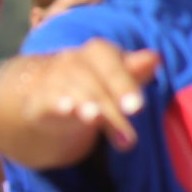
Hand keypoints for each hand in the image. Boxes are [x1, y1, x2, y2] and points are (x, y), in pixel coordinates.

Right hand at [20, 41, 160, 151]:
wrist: (44, 93)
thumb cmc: (92, 85)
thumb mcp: (114, 79)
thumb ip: (134, 71)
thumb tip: (155, 58)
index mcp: (96, 54)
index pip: (110, 60)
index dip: (123, 82)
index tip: (137, 109)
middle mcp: (73, 62)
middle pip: (92, 80)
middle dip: (109, 105)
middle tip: (127, 137)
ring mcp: (52, 79)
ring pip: (71, 89)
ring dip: (85, 103)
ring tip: (95, 118)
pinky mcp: (36, 100)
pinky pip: (46, 98)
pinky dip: (56, 102)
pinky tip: (67, 109)